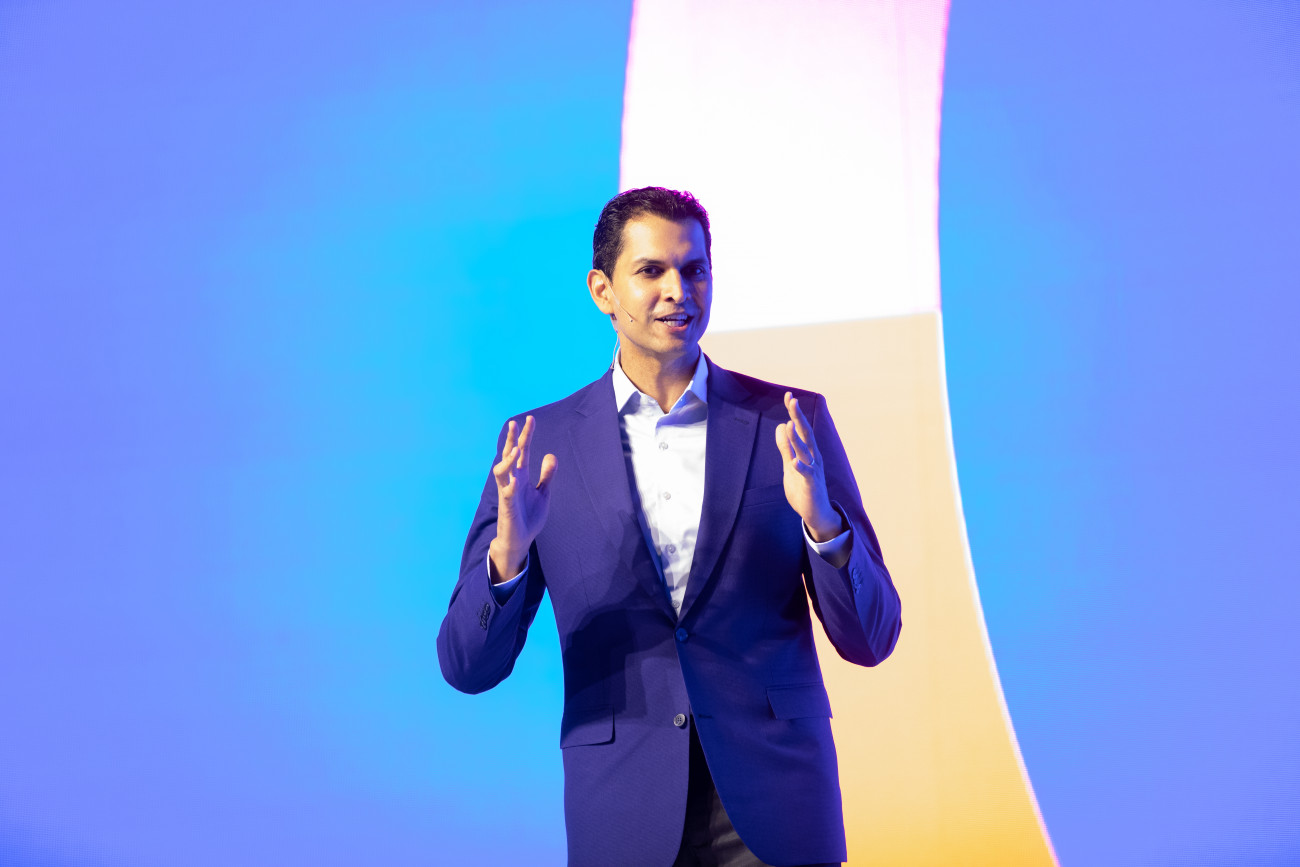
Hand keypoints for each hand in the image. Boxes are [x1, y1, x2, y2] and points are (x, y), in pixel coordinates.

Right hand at [488, 415, 557, 581]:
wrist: (520, 540)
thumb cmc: (529, 516)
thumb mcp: (543, 493)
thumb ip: (547, 475)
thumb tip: (551, 455)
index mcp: (522, 476)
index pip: (523, 452)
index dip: (526, 436)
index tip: (530, 419)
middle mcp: (512, 481)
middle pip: (510, 456)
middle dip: (513, 440)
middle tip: (515, 422)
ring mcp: (508, 494)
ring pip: (502, 473)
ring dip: (508, 461)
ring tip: (517, 449)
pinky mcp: (508, 509)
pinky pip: (507, 496)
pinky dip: (510, 487)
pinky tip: (515, 480)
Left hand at [775, 392, 843, 541]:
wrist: (815, 513)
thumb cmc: (803, 488)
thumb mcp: (790, 465)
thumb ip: (785, 448)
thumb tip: (780, 427)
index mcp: (808, 452)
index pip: (801, 428)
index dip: (795, 413)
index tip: (789, 396)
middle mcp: (814, 458)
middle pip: (806, 434)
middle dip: (799, 418)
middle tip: (793, 401)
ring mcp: (814, 471)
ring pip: (805, 452)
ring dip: (797, 439)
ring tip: (789, 425)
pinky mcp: (811, 485)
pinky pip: (807, 475)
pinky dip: (801, 468)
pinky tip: (794, 462)